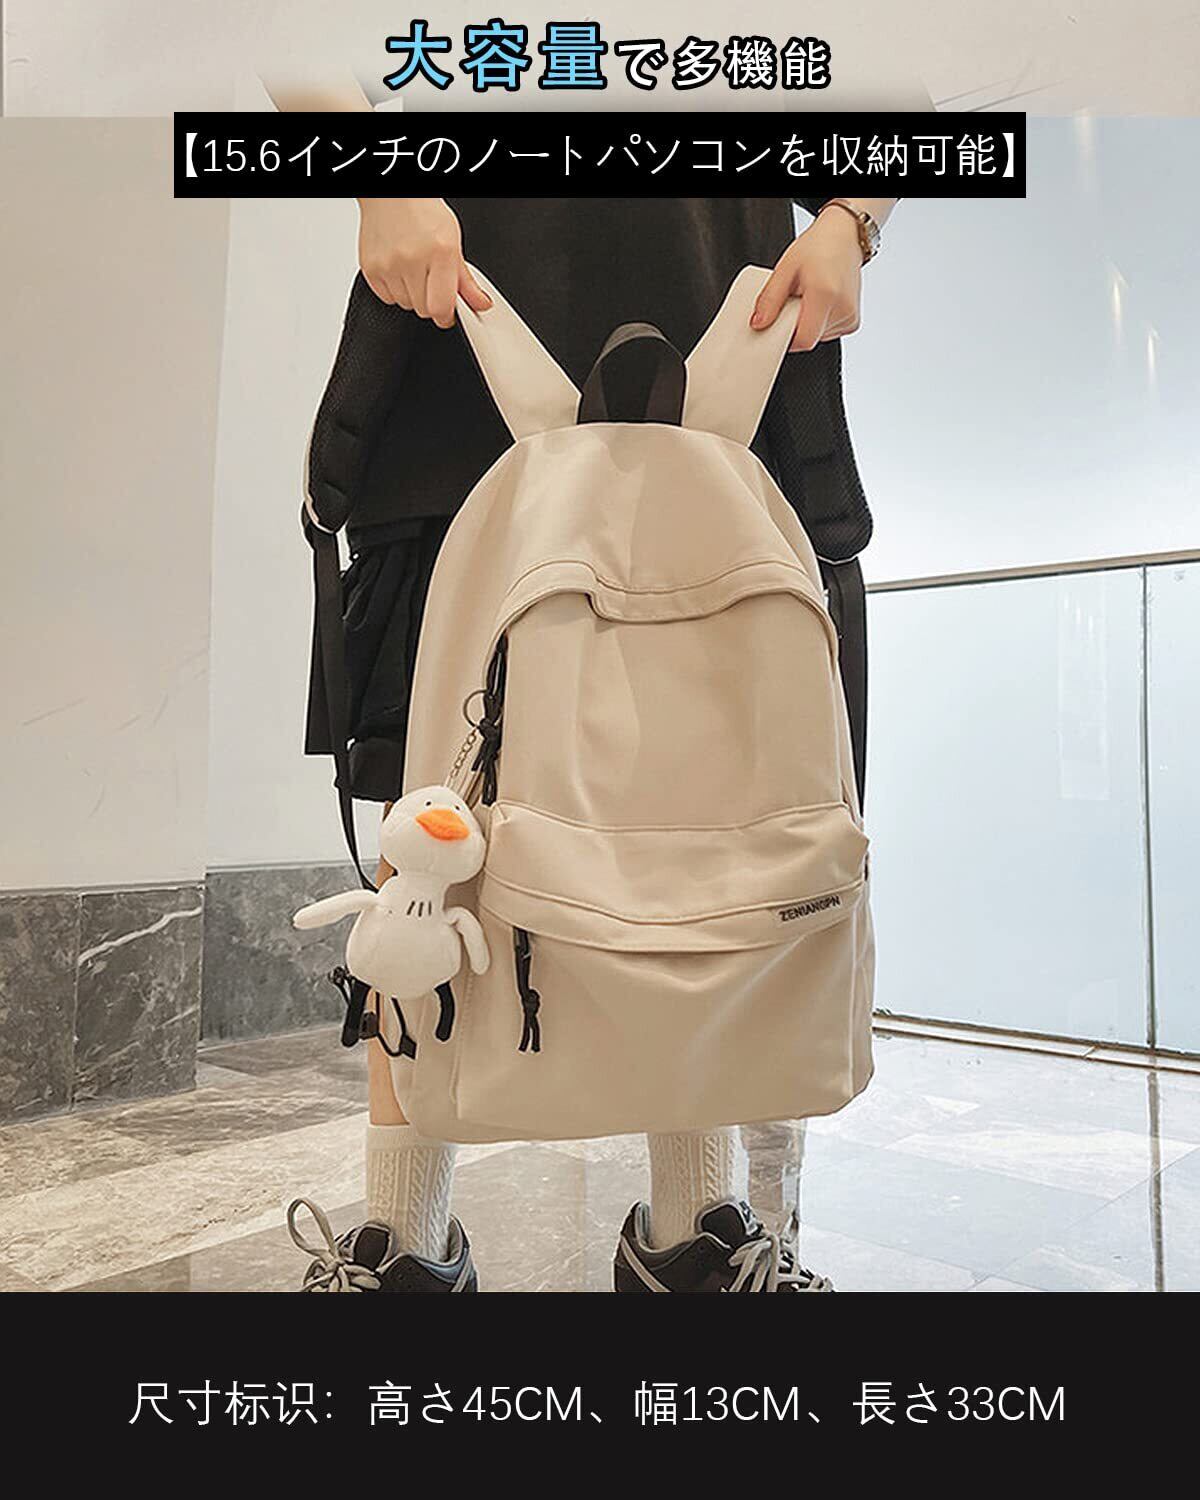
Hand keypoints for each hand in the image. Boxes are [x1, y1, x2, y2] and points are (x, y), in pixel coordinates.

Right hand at [357, 197, 491, 327]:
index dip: (446, 316)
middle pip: (424, 310)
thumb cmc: (422, 212)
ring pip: (406, 305)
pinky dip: (395, 289)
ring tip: (414, 269)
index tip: (448, 312)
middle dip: (431, 301)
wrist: (392, 196)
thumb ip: (466, 280)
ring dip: (412, 294)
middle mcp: (411, 260)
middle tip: (432, 280)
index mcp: (439, 253)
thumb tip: (480, 304)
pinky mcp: (370, 269)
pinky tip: (399, 269)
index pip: (441, 308)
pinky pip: (387, 298)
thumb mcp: (453, 242)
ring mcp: (388, 266)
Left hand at [751, 209, 863, 350]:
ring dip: (806, 323)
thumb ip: (770, 299)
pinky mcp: (853, 322)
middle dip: (794, 326)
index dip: (785, 338)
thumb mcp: (786, 268)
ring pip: (817, 337)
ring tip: (807, 297)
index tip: (775, 326)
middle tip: (792, 301)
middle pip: (809, 338)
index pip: (803, 340)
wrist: (845, 236)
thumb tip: (758, 324)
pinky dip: (817, 322)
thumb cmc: (819, 247)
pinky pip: (827, 333)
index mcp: (826, 294)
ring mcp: (850, 317)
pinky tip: (819, 302)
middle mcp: (843, 309)